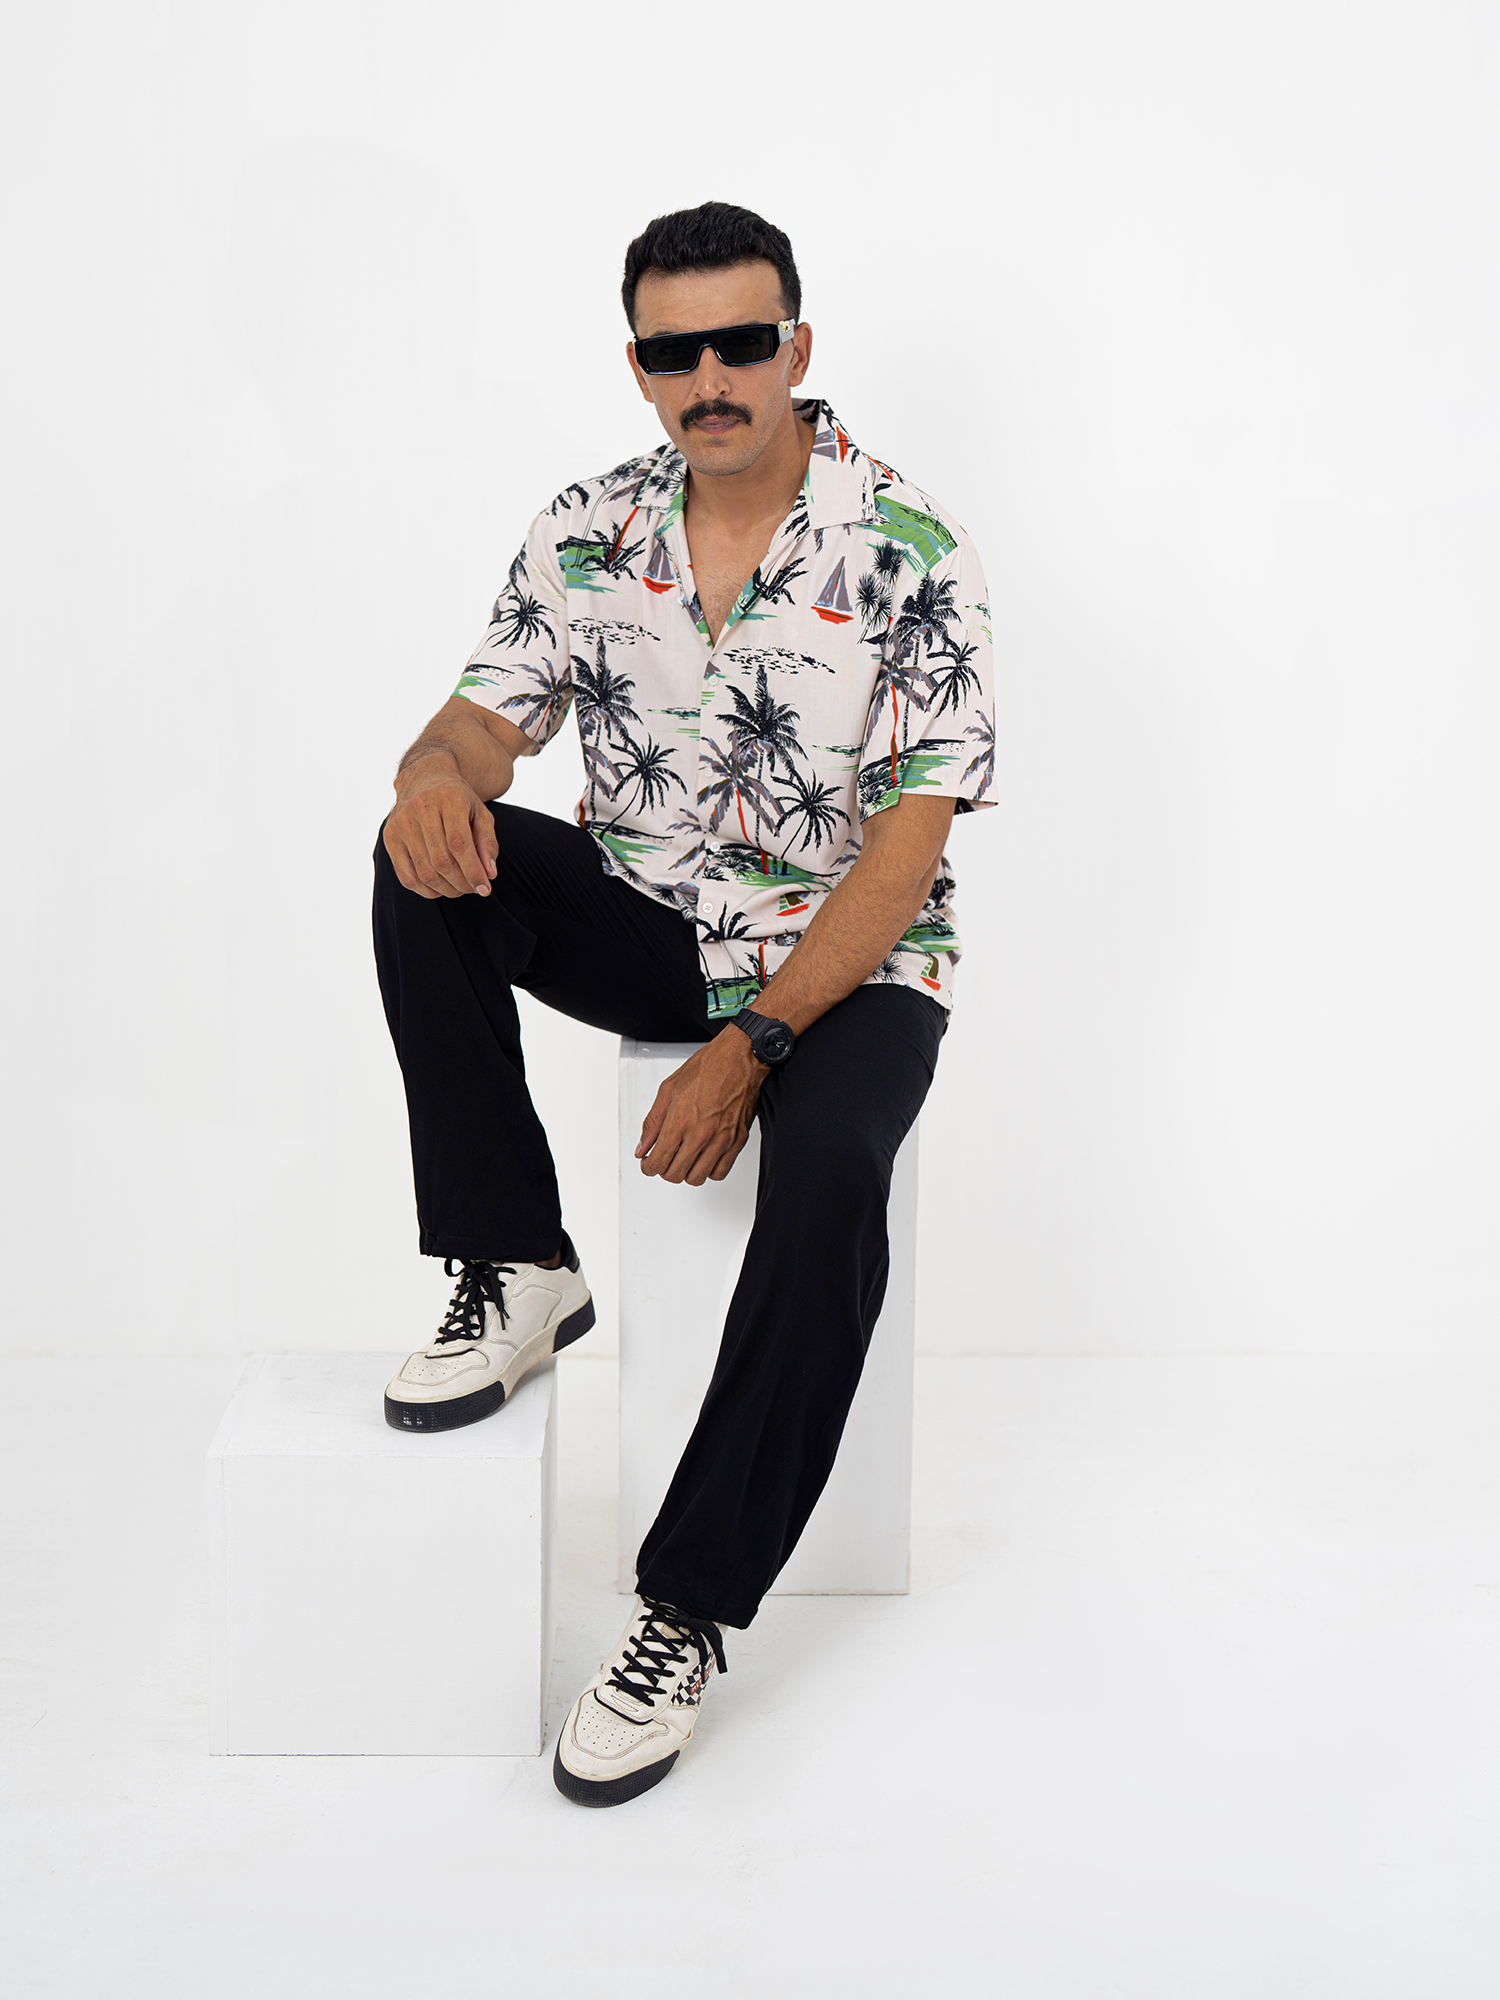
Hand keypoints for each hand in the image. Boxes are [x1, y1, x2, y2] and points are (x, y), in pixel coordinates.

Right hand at [384, 760, 498, 898]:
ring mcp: (401, 822)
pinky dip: (425, 890)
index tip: (484, 888)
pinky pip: (406, 876)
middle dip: (461, 883)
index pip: (459, 844)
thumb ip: (488, 843)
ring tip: (460, 889)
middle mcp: (421, 808)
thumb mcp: (481, 814)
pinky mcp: (390, 835)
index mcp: (448, 798)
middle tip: (473, 888)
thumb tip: (489, 875)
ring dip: (446, 889)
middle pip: (441, 861)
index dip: (472, 871)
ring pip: (424, 872)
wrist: (425, 778)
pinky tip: (439, 888)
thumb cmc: (458, 800)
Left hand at [636, 1029, 767, 1185]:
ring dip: (685, 1172)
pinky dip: (708, 1171)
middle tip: (664, 1159)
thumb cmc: (707, 1067)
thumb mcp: (668, 1089)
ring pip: (697, 1178)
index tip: (648, 1164)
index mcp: (681, 1120)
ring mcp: (722, 1140)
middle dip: (664, 1170)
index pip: (658, 1162)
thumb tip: (642, 1147)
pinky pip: (720, 1172)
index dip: (648, 1168)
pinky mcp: (737, 1141)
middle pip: (675, 1175)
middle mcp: (702, 1133)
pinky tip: (703, 1157)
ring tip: (684, 1157)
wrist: (740, 1058)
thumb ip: (653, 1122)